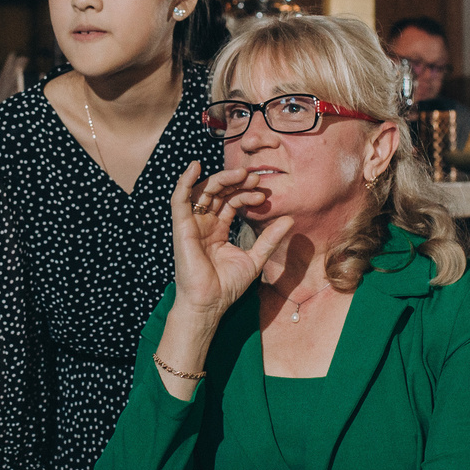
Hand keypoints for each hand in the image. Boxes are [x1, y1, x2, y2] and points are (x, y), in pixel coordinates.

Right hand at [167, 161, 291, 319]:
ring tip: (242, 174)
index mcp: (218, 229)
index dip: (246, 194)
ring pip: (203, 191)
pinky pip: (179, 199)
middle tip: (256, 178)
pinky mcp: (181, 227)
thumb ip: (270, 239)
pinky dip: (185, 181)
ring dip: (221, 179)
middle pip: (218, 193)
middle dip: (236, 182)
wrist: (209, 303)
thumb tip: (290, 219)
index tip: (264, 194)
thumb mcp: (255, 259)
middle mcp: (203, 224)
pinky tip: (195, 165)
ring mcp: (191, 224)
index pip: (231, 202)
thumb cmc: (227, 286)